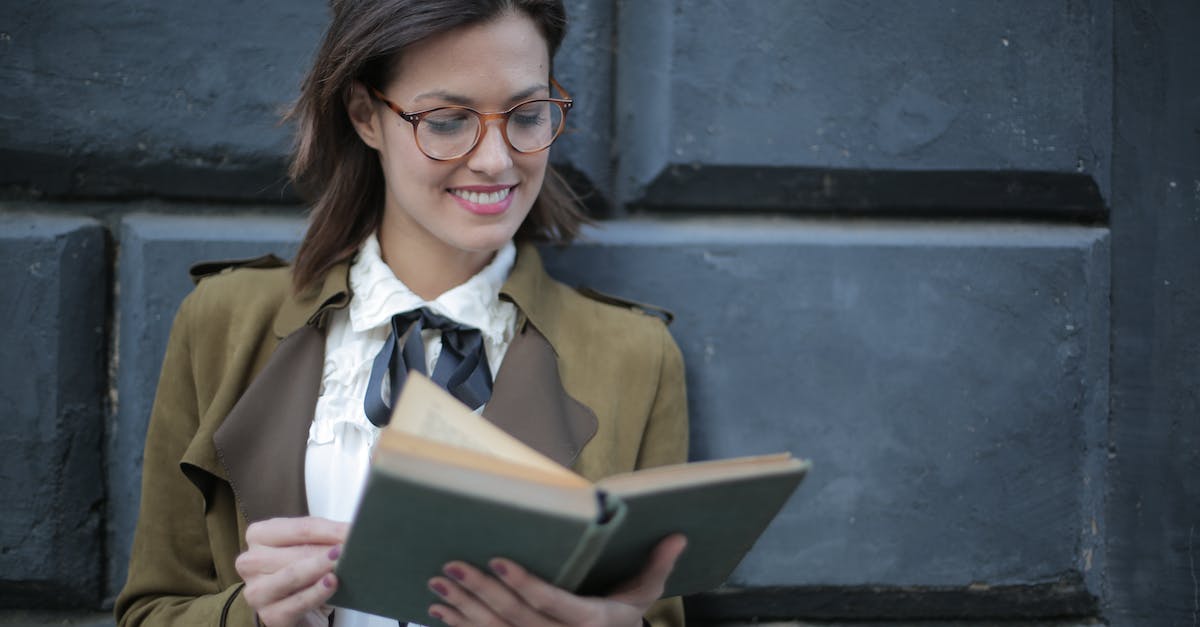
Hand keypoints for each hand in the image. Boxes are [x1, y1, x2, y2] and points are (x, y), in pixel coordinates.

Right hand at [235, 516, 349, 626]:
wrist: (303, 613)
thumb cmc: (306, 576)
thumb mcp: (314, 550)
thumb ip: (327, 538)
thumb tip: (353, 531)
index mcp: (259, 536)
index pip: (300, 529)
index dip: (331, 530)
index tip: (355, 530)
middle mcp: (251, 562)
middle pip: (297, 552)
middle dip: (328, 549)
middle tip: (355, 547)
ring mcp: (257, 591)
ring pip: (292, 575)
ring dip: (320, 567)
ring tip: (343, 562)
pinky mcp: (269, 616)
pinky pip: (296, 602)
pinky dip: (317, 592)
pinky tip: (332, 583)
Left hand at [426, 533, 686, 626]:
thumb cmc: (624, 622)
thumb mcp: (644, 597)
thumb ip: (657, 567)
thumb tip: (678, 536)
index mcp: (590, 623)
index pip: (551, 603)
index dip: (523, 584)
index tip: (498, 561)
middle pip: (515, 618)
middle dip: (480, 593)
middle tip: (452, 567)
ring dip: (463, 610)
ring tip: (437, 585)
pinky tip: (439, 613)